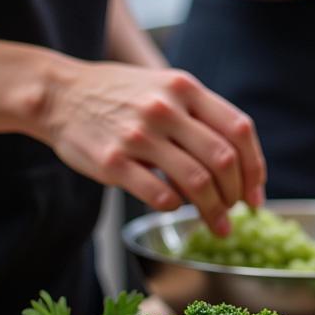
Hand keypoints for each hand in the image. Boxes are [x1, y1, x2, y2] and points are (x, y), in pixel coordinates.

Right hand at [39, 61, 265, 233]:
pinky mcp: (113, 162)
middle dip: (237, 195)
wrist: (58, 94)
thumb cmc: (123, 97)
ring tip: (219, 225)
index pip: (239, 130)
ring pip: (197, 182)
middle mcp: (165, 108)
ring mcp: (138, 135)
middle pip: (223, 160)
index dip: (255, 168)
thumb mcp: (166, 88)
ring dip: (215, 211)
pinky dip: (176, 207)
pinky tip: (175, 207)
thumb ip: (203, 118)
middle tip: (237, 212)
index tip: (256, 194)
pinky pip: (161, 195)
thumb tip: (243, 170)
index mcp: (185, 88)